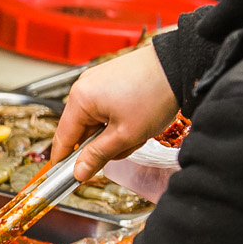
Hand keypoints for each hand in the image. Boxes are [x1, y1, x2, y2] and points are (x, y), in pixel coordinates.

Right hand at [49, 43, 178, 180]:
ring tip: (140, 128)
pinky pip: (107, 108)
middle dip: (106, 143)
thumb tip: (78, 172)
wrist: (179, 65)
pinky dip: (121, 119)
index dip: (64, 160)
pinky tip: (139, 117)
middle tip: (129, 143)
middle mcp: (84, 87)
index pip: (63, 138)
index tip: (66, 178)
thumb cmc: (154, 94)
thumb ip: (98, 155)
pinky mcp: (111, 79)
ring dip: (117, 132)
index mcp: (80, 99)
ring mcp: (97, 81)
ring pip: (99, 122)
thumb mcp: (126, 134)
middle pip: (84, 131)